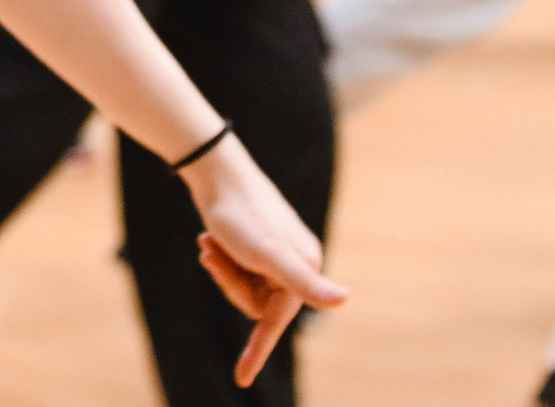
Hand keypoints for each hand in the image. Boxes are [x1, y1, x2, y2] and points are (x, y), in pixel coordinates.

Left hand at [181, 139, 348, 385]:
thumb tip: (345, 299)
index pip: (275, 322)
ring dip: (221, 268)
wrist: (216, 173)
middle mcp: (294, 264)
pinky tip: (208, 239)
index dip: (257, 351)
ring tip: (209, 243)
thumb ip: (303, 281)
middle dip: (229, 283)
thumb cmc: (240, 213)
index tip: (241, 380)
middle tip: (212, 254)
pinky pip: (236, 271)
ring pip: (242, 286)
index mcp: (304, 269)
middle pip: (253, 303)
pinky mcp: (256, 247)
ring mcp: (275, 256)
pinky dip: (219, 258)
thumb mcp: (268, 253)